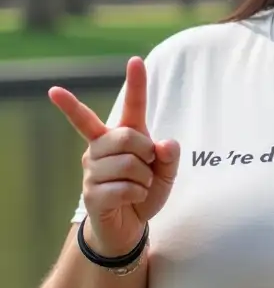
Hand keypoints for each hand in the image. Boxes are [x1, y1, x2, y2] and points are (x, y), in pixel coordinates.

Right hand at [50, 56, 179, 257]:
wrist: (126, 227)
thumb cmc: (143, 193)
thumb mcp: (165, 175)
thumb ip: (169, 157)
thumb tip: (165, 143)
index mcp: (121, 135)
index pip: (131, 106)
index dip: (136, 83)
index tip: (136, 60)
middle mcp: (101, 147)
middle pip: (128, 137)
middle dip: (144, 154)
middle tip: (145, 169)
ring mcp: (92, 168)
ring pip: (129, 164)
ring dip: (143, 180)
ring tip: (137, 187)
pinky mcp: (91, 192)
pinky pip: (125, 188)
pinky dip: (137, 196)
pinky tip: (131, 200)